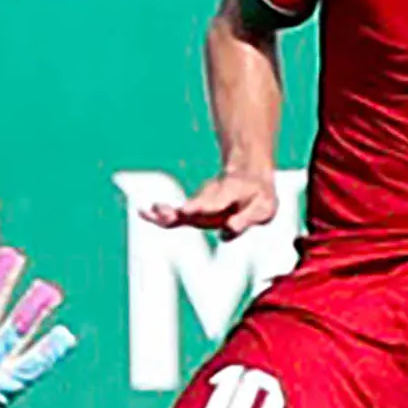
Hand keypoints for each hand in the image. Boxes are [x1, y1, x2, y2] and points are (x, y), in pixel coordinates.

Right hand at [143, 170, 278, 238]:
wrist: (248, 176)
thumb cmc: (258, 196)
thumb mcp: (264, 209)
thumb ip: (247, 219)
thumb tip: (226, 231)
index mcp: (230, 194)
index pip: (214, 202)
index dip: (201, 206)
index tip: (187, 210)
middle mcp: (211, 198)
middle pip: (193, 206)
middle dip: (180, 210)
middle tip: (163, 211)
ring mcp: (200, 205)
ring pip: (180, 210)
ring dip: (165, 212)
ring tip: (146, 211)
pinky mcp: (193, 213)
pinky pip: (175, 216)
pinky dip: (159, 215)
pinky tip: (142, 213)